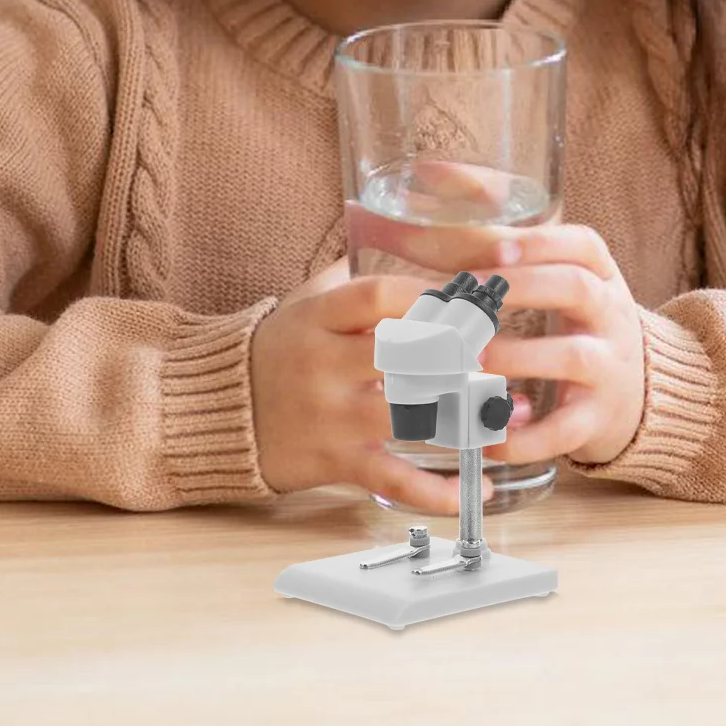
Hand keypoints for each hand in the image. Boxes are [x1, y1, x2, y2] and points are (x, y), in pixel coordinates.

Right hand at [250, 245, 512, 515]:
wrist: (220, 412)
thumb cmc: (279, 349)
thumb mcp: (307, 301)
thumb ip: (356, 273)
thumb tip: (415, 235)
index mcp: (318, 317)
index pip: (377, 296)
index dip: (428, 296)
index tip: (467, 299)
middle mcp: (324, 364)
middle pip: (403, 355)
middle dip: (458, 356)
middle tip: (498, 357)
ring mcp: (332, 417)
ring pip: (410, 416)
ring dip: (466, 417)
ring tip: (506, 414)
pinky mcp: (337, 463)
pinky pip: (396, 480)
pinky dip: (440, 490)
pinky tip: (480, 486)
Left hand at [469, 223, 646, 468]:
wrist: (639, 398)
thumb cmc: (581, 329)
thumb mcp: (567, 289)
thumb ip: (519, 265)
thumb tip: (443, 234)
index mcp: (601, 277)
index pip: (584, 246)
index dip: (542, 242)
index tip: (497, 248)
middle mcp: (612, 317)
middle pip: (577, 288)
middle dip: (521, 287)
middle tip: (467, 296)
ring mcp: (609, 370)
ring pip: (571, 357)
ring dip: (516, 356)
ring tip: (469, 359)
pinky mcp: (597, 420)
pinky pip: (564, 430)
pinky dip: (524, 438)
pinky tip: (487, 435)